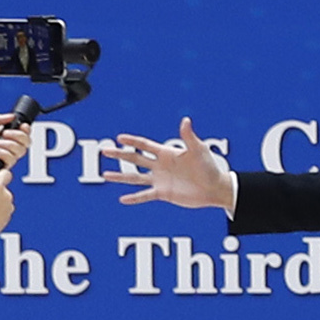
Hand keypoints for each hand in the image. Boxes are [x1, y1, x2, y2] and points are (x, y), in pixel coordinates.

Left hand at [0, 109, 25, 189]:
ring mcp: (4, 158)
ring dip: (9, 145)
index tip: (23, 126)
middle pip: (25, 141)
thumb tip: (11, 116)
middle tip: (4, 134)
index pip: (19, 132)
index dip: (24, 129)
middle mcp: (3, 146)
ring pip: (21, 150)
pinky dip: (4, 154)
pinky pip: (12, 159)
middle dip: (18, 135)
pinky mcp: (2, 168)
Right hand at [112, 120, 235, 210]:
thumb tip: (185, 120)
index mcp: (166, 153)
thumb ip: (189, 136)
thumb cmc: (209, 167)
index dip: (132, 141)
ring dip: (121, 176)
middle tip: (105, 151)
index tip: (119, 137)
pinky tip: (122, 199)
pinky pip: (145, 195)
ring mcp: (160, 180)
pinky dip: (134, 198)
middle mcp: (160, 165)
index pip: (145, 145)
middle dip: (120, 154)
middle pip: (135, 158)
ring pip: (135, 177)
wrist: (214, 188)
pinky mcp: (163, 193)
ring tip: (106, 175)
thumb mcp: (199, 150)